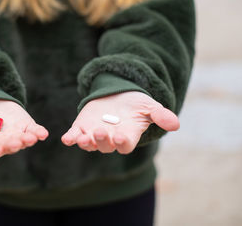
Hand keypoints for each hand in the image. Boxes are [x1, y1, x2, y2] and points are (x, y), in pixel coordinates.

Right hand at [0, 98, 48, 162]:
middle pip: (5, 147)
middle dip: (11, 145)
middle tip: (15, 142)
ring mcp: (13, 136)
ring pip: (21, 141)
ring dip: (26, 140)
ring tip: (31, 137)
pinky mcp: (24, 126)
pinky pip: (33, 132)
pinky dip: (38, 133)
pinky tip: (43, 133)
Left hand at [61, 91, 178, 153]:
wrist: (117, 95)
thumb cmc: (135, 104)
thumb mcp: (149, 106)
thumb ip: (160, 115)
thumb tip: (175, 124)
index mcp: (127, 136)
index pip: (125, 145)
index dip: (122, 143)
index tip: (121, 137)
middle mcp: (110, 139)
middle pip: (106, 146)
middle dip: (103, 140)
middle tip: (100, 132)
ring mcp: (94, 134)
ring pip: (89, 144)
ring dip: (85, 142)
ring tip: (83, 138)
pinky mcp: (81, 127)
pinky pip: (74, 136)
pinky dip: (70, 138)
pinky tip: (66, 138)